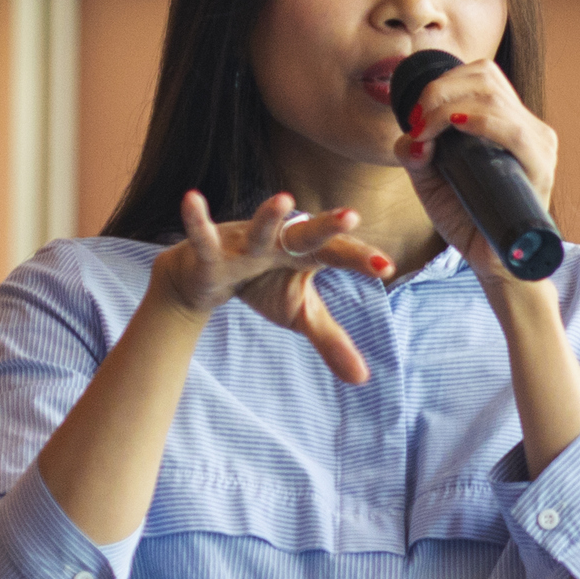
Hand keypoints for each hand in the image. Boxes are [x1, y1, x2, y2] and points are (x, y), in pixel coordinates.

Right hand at [158, 191, 393, 384]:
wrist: (206, 275)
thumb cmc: (264, 286)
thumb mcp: (299, 315)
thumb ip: (331, 340)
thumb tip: (363, 380)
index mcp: (306, 255)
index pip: (339, 255)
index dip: (360, 259)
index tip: (387, 267)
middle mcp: (279, 242)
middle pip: (308, 234)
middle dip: (328, 226)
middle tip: (352, 216)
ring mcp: (245, 243)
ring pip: (260, 230)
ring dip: (270, 216)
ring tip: (286, 199)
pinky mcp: (211, 251)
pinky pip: (203, 236)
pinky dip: (196, 221)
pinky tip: (191, 198)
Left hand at [390, 55, 559, 282]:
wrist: (492, 261)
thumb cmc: (465, 217)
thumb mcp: (427, 178)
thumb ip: (414, 151)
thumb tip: (413, 134)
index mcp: (507, 121)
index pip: (481, 74)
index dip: (443, 82)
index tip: (415, 115)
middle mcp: (528, 127)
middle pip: (485, 76)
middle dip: (440, 91)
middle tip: (417, 121)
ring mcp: (538, 146)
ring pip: (495, 98)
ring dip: (450, 106)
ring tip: (427, 130)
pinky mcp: (541, 168)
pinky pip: (513, 131)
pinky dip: (481, 122)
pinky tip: (457, 127)